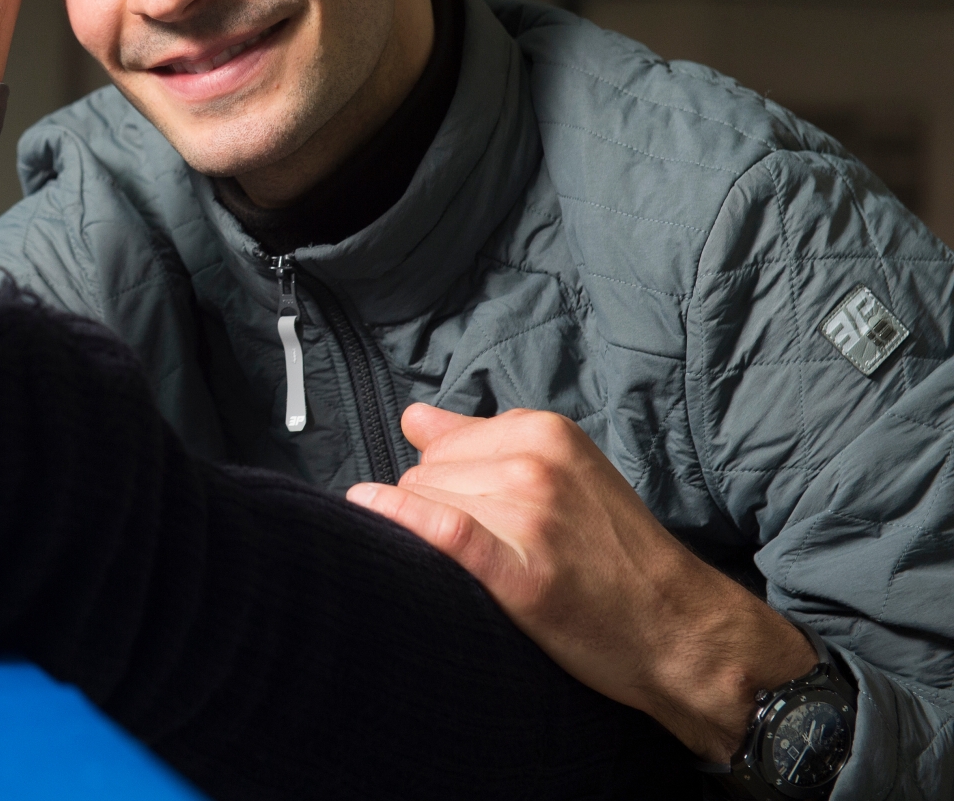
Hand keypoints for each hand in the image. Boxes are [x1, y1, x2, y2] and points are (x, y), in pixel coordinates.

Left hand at [346, 405, 815, 760]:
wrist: (681, 631)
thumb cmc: (618, 558)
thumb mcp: (563, 474)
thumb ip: (483, 442)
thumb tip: (413, 417)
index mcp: (544, 431)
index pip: (441, 444)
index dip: (440, 487)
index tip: (467, 520)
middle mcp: (534, 462)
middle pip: (425, 473)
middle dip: (435, 511)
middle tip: (489, 555)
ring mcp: (528, 513)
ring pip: (422, 501)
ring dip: (426, 539)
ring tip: (487, 571)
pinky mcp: (521, 569)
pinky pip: (439, 528)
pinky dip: (397, 519)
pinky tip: (368, 510)